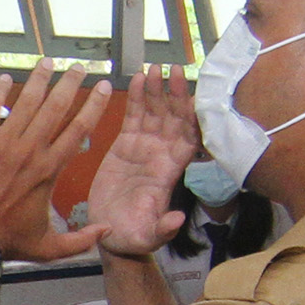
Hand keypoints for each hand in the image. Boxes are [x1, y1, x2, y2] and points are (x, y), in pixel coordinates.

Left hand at [0, 66, 113, 263]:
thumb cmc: (7, 242)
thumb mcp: (50, 247)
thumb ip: (82, 240)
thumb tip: (108, 231)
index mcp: (49, 169)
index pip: (79, 129)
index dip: (93, 105)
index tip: (102, 88)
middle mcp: (29, 150)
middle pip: (55, 107)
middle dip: (70, 83)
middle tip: (78, 68)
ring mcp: (1, 143)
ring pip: (25, 102)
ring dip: (38, 80)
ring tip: (47, 63)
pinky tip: (4, 78)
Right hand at [87, 67, 197, 258]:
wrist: (110, 233)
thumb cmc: (133, 237)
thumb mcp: (148, 236)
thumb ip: (164, 228)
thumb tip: (178, 220)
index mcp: (170, 171)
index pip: (188, 138)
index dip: (193, 116)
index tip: (194, 95)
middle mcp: (161, 154)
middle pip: (174, 117)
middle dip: (176, 93)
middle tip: (175, 70)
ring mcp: (143, 147)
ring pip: (155, 111)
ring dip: (157, 89)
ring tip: (155, 67)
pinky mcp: (124, 145)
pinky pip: (133, 116)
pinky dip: (137, 97)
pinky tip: (137, 78)